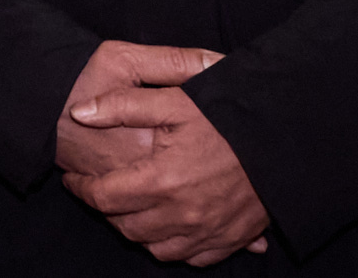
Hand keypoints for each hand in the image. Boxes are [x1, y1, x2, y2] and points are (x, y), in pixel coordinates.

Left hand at [63, 60, 268, 264]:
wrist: (283, 140)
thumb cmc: (228, 116)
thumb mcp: (173, 99)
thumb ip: (121, 105)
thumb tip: (78, 113)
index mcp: (162, 180)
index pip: (104, 197)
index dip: (82, 188)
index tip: (73, 178)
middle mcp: (182, 214)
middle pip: (126, 227)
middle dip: (107, 211)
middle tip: (101, 191)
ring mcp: (208, 231)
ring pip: (156, 247)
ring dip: (137, 231)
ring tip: (131, 207)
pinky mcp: (230, 239)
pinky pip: (192, 257)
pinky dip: (173, 246)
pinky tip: (168, 225)